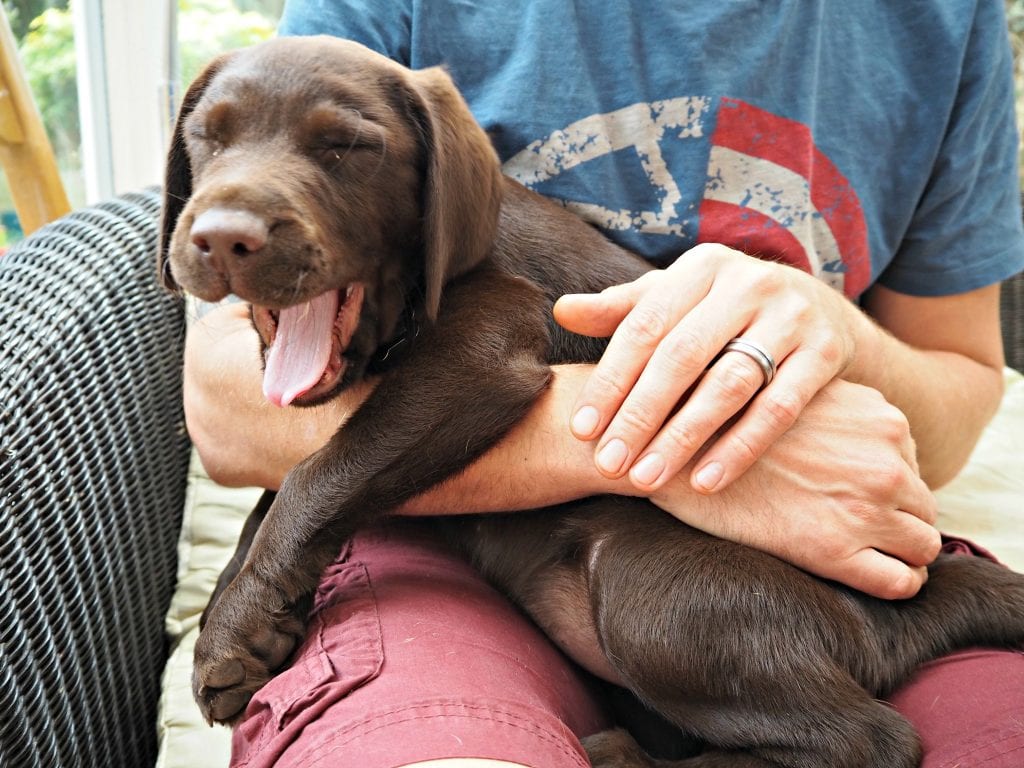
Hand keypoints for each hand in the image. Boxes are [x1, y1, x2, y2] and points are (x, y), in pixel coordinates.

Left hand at [555, 243, 870, 494]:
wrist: (819, 310)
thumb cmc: (722, 312)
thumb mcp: (677, 300)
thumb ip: (624, 310)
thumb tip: (561, 310)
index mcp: (702, 266)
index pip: (644, 327)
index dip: (610, 380)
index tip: (581, 429)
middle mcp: (748, 283)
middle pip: (682, 356)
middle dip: (639, 415)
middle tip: (608, 465)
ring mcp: (792, 317)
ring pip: (728, 385)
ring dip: (683, 438)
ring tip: (646, 480)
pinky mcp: (825, 353)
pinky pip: (779, 409)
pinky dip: (740, 448)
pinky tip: (704, 482)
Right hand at [648, 379, 940, 598]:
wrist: (669, 450)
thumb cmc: (720, 418)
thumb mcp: (794, 392)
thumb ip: (837, 409)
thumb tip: (852, 431)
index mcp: (880, 418)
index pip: (909, 461)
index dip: (882, 481)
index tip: (849, 492)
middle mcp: (885, 461)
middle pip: (922, 503)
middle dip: (894, 517)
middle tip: (849, 524)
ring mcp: (866, 508)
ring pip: (924, 545)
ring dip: (896, 551)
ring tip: (855, 552)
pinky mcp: (837, 551)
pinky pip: (902, 583)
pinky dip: (891, 583)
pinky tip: (856, 575)